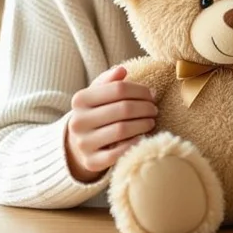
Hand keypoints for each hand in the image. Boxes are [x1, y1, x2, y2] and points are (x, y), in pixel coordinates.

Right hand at [65, 65, 157, 182]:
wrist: (78, 144)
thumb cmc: (96, 113)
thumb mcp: (98, 93)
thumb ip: (109, 80)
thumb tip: (122, 70)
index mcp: (80, 99)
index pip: (118, 89)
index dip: (140, 90)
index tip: (151, 94)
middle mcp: (78, 121)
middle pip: (123, 109)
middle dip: (145, 108)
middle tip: (154, 109)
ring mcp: (83, 143)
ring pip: (122, 130)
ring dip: (143, 124)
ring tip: (151, 121)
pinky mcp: (91, 162)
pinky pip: (118, 153)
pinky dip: (134, 144)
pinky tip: (142, 137)